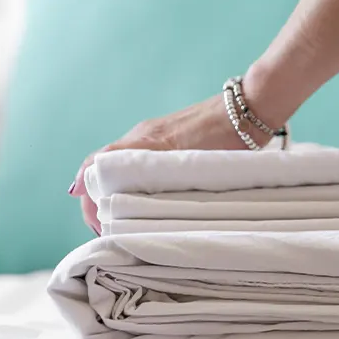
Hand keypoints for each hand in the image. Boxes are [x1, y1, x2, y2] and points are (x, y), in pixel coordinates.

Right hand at [68, 94, 273, 235]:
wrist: (248, 109)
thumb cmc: (225, 135)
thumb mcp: (190, 161)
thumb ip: (157, 176)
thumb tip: (126, 197)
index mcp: (143, 141)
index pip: (96, 166)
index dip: (90, 198)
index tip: (96, 224)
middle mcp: (142, 135)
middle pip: (102, 168)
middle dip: (98, 200)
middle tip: (106, 229)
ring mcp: (155, 135)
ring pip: (121, 166)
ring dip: (114, 192)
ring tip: (122, 221)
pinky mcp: (170, 137)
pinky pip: (140, 161)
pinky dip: (132, 181)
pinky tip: (141, 199)